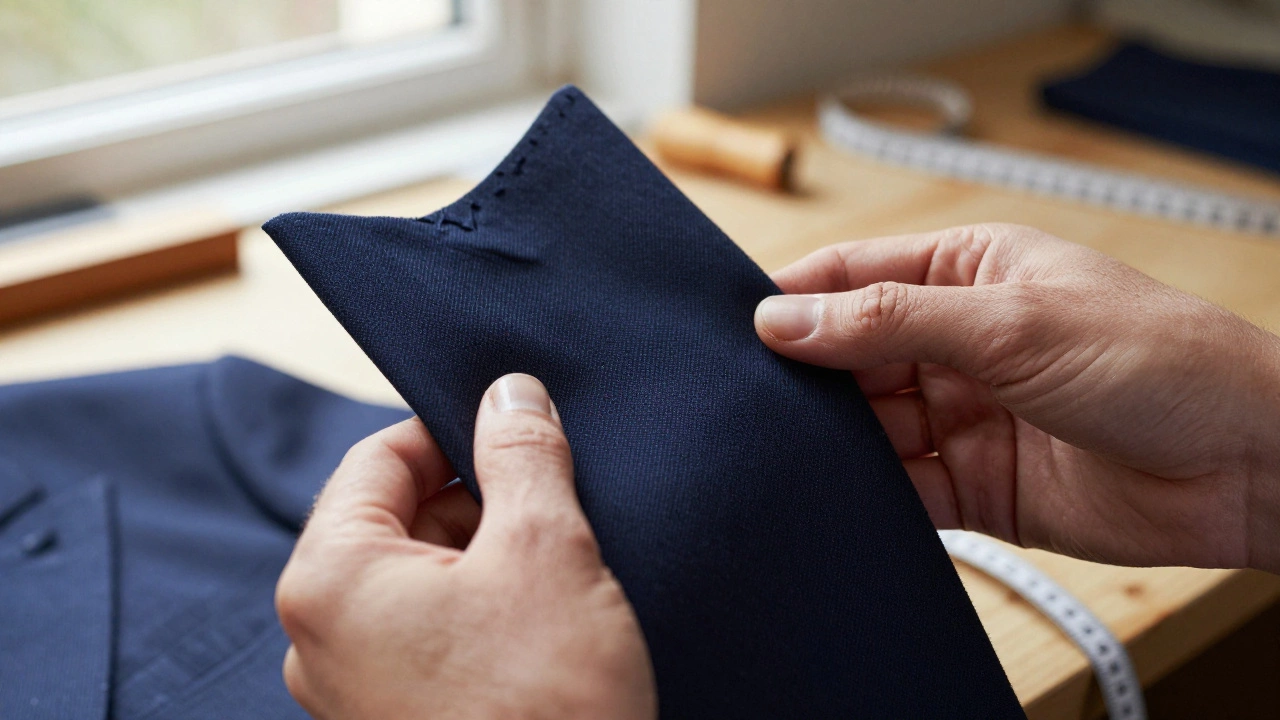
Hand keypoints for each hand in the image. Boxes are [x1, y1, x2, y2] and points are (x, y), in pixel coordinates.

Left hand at [275, 374, 655, 719]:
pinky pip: (431, 636)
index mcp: (331, 579)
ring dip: (488, 557)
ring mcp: (354, 689)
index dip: (453, 427)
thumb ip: (522, 455)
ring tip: (559, 568)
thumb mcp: (545, 550)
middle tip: (555, 500)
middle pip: (398, 518)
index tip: (517, 425)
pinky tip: (545, 621)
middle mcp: (322, 635)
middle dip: (479, 497)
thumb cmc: (544, 707)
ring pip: (421, 579)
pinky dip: (484, 611)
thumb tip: (511, 392)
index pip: (379, 456)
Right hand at [754, 223, 1279, 571]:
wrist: (1247, 465)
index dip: (793, 299)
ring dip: (833, 441)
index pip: (853, 275)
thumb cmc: (1158, 360)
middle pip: (850, 355)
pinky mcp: (976, 486)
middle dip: (806, 378)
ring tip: (791, 454)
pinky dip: (870, 497)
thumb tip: (782, 319)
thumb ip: (888, 320)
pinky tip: (841, 501)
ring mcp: (965, 414)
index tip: (739, 330)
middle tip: (754, 403)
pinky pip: (902, 488)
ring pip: (868, 425)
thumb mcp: (1010, 321)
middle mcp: (958, 341)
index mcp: (967, 273)